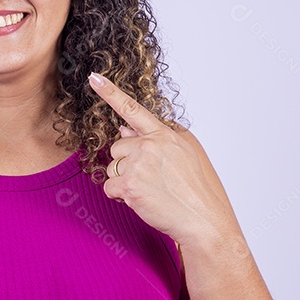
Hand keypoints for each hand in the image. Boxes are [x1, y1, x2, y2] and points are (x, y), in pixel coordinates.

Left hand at [87, 71, 242, 250]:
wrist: (205, 221)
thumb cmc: (199, 191)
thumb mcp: (187, 155)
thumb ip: (158, 138)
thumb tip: (125, 129)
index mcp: (166, 134)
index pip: (133, 109)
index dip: (111, 92)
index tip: (94, 78)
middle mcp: (152, 143)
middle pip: (117, 146)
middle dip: (126, 163)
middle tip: (151, 180)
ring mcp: (140, 162)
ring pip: (112, 167)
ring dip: (123, 181)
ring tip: (150, 191)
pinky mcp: (130, 183)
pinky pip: (109, 187)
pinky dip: (119, 196)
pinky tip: (141, 200)